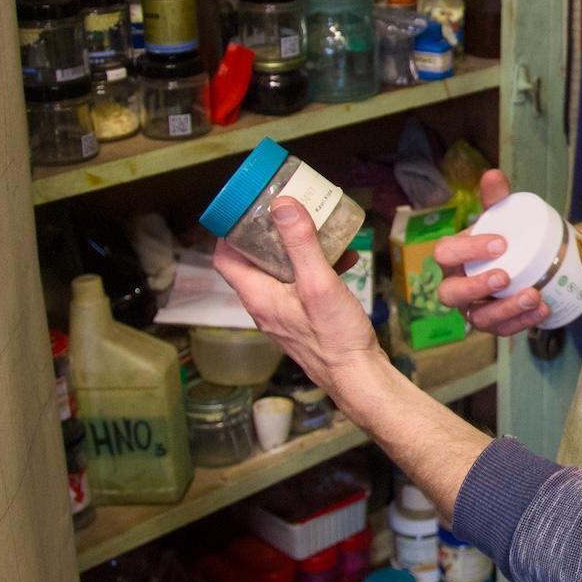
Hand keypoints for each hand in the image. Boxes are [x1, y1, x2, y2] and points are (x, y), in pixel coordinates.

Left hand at [214, 201, 383, 405]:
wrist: (357, 375)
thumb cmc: (334, 335)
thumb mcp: (318, 283)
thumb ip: (301, 245)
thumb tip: (282, 205)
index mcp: (258, 296)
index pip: (225, 258)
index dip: (229, 232)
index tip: (247, 209)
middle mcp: (265, 306)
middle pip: (254, 262)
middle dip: (269, 233)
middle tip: (287, 210)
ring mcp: (284, 314)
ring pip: (280, 272)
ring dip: (296, 249)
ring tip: (317, 229)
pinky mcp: (303, 320)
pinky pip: (301, 286)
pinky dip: (315, 268)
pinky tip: (344, 259)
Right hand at [433, 168, 552, 335]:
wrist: (529, 261)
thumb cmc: (505, 239)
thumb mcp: (502, 217)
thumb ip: (497, 198)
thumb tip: (493, 174)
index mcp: (453, 256)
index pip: (445, 253)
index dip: (468, 249)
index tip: (501, 243)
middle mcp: (456, 285)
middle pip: (450, 294)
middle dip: (476, 287)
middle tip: (505, 276)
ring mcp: (473, 309)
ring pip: (479, 319)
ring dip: (506, 309)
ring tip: (535, 296)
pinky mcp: (494, 325)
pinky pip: (503, 331)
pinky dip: (523, 322)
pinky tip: (544, 309)